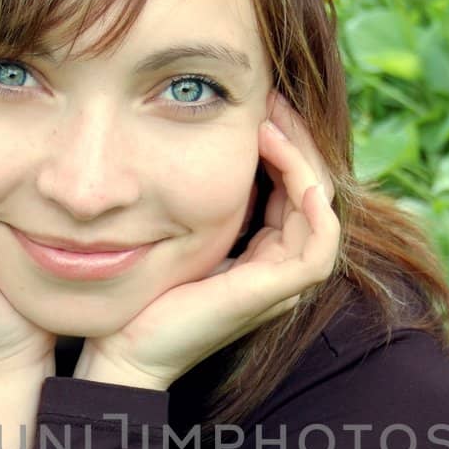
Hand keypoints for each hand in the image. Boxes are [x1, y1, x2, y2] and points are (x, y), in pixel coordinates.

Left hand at [75, 93, 339, 389]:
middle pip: (313, 191)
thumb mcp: (179, 231)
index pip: (294, 189)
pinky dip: (314, 205)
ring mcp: (283, 283)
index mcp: (263, 255)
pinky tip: (291, 169)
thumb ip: (200, 200)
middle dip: (298, 141)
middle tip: (273, 99)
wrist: (127, 349)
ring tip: (272, 124)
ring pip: (321, 209)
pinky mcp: (276, 293)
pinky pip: (320, 244)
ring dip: (303, 162)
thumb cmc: (144, 295)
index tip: (261, 104)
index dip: (285, 144)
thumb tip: (196, 144)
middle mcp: (281, 267)